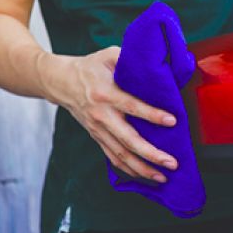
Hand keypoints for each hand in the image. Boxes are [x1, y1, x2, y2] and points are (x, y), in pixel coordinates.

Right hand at [40, 46, 178, 182]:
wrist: (59, 81)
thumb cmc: (89, 67)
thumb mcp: (109, 55)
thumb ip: (130, 58)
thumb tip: (155, 63)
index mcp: (106, 93)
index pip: (132, 106)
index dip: (152, 115)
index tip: (172, 121)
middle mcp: (101, 115)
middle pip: (128, 140)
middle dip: (151, 154)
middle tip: (172, 162)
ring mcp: (97, 129)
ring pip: (120, 154)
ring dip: (142, 168)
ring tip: (162, 177)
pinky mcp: (96, 137)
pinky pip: (112, 157)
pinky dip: (128, 169)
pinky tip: (144, 176)